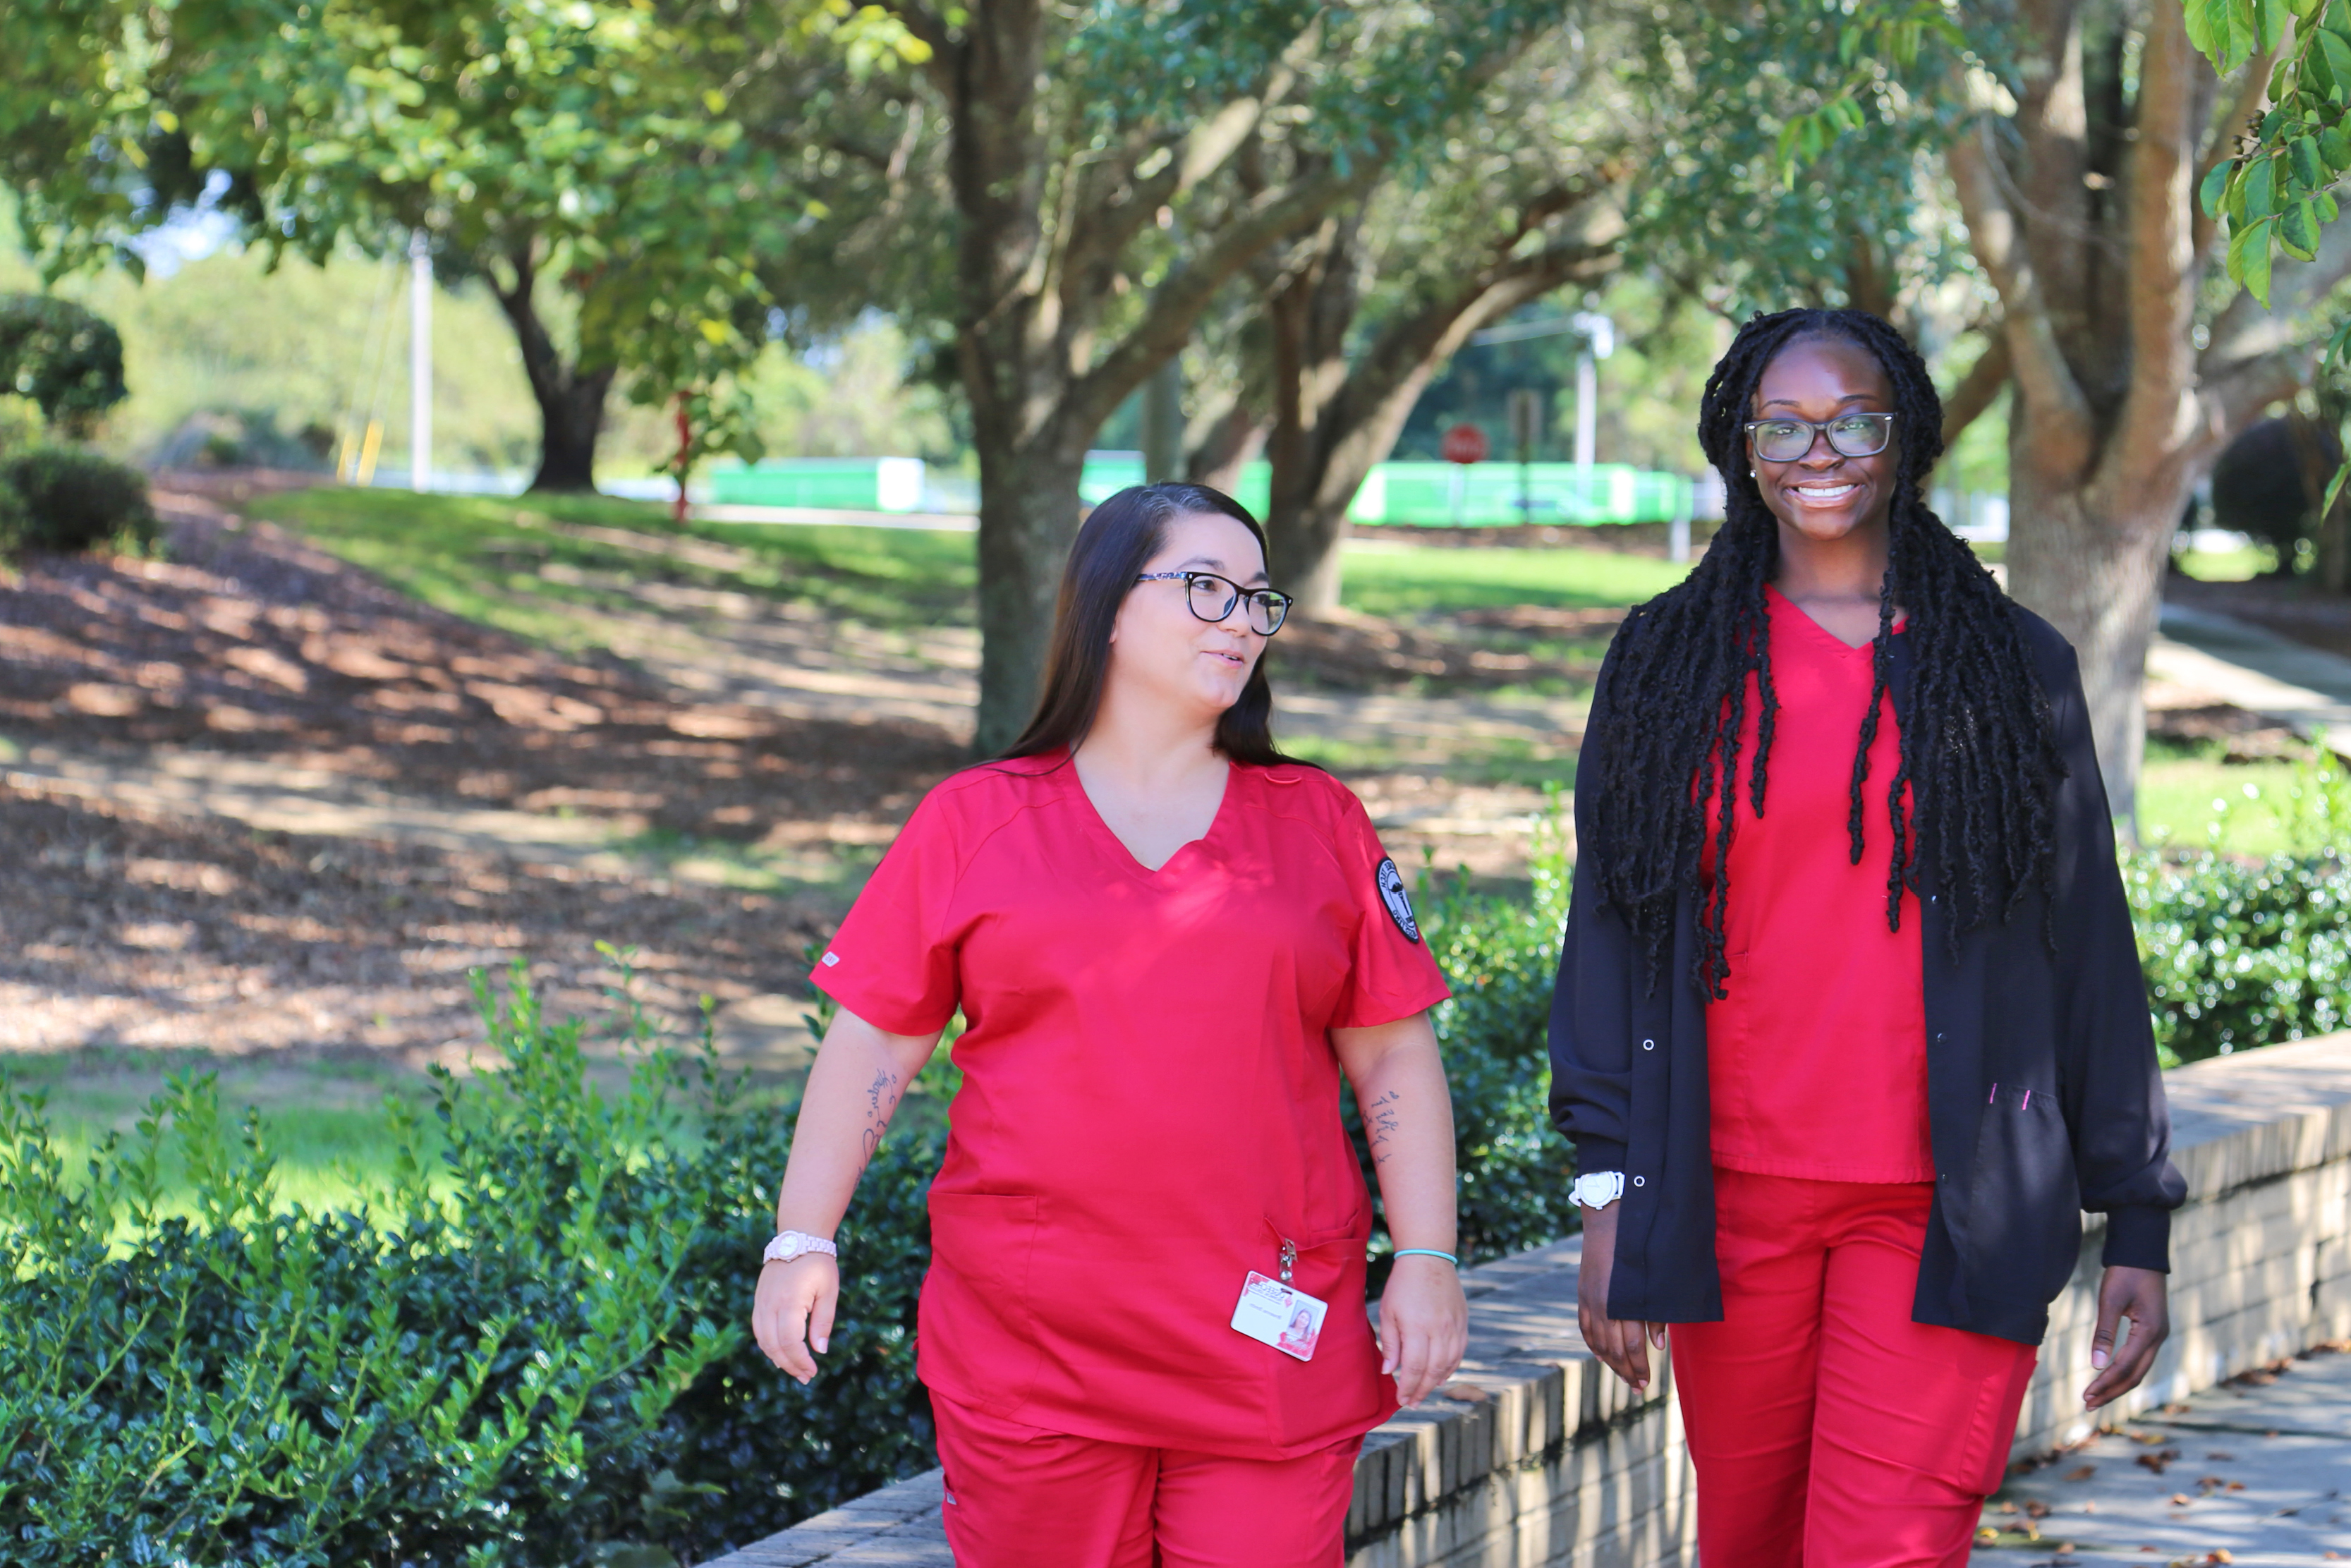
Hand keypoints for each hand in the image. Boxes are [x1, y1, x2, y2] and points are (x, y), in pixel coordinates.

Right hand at [753, 1254, 840, 1383]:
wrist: (798, 1237)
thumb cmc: (819, 1264)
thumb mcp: (829, 1291)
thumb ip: (823, 1322)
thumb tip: (820, 1351)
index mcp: (789, 1301)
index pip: (789, 1342)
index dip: (800, 1361)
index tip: (813, 1371)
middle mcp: (770, 1304)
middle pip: (773, 1345)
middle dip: (789, 1365)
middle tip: (805, 1376)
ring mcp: (761, 1302)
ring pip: (762, 1340)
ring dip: (777, 1358)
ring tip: (794, 1369)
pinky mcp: (758, 1300)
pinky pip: (758, 1329)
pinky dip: (768, 1345)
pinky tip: (780, 1353)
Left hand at [1378, 1253, 1467, 1407]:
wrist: (1429, 1259)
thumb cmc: (1402, 1286)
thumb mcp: (1388, 1311)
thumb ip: (1391, 1343)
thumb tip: (1390, 1372)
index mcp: (1417, 1327)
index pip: (1415, 1367)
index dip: (1408, 1387)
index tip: (1402, 1399)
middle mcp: (1439, 1329)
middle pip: (1433, 1370)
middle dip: (1422, 1390)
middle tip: (1412, 1403)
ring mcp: (1454, 1326)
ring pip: (1449, 1364)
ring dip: (1436, 1382)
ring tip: (1424, 1393)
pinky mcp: (1463, 1322)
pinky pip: (1460, 1352)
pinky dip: (1451, 1367)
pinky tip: (1441, 1376)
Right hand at [1576, 1203, 1663, 1394]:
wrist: (1611, 1219)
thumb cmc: (1642, 1249)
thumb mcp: (1655, 1281)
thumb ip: (1657, 1314)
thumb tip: (1657, 1346)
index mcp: (1624, 1302)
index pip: (1631, 1345)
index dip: (1639, 1366)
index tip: (1647, 1382)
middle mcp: (1604, 1304)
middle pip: (1614, 1348)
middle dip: (1626, 1370)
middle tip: (1637, 1387)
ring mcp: (1590, 1299)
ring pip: (1598, 1341)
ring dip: (1610, 1361)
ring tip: (1623, 1375)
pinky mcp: (1583, 1293)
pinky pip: (1585, 1326)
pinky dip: (1592, 1343)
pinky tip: (1600, 1354)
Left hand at [2083, 1265, 2167, 1409]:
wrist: (2142, 1254)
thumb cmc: (2125, 1274)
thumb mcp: (2110, 1300)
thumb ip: (2104, 1332)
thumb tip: (2096, 1364)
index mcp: (2150, 1332)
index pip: (2126, 1367)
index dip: (2106, 1383)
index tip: (2086, 1395)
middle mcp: (2158, 1338)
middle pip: (2135, 1375)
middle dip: (2111, 1391)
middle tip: (2088, 1404)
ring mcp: (2157, 1336)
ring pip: (2138, 1370)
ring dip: (2117, 1385)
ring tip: (2095, 1397)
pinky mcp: (2152, 1332)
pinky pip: (2138, 1359)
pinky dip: (2123, 1372)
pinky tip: (2109, 1379)